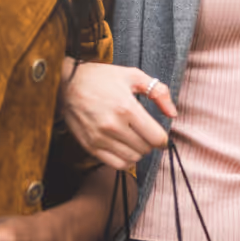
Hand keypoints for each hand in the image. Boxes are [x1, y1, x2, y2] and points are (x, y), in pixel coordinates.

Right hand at [60, 62, 175, 170]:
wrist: (67, 84)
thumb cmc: (101, 78)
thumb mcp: (133, 75)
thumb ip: (158, 92)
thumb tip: (172, 114)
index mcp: (126, 108)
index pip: (156, 137)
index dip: (163, 138)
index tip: (161, 135)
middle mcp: (113, 126)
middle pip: (145, 149)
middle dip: (150, 143)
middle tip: (145, 133)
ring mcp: (100, 138)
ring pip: (132, 159)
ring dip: (138, 152)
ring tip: (134, 139)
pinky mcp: (90, 146)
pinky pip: (116, 165)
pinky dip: (125, 160)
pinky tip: (124, 148)